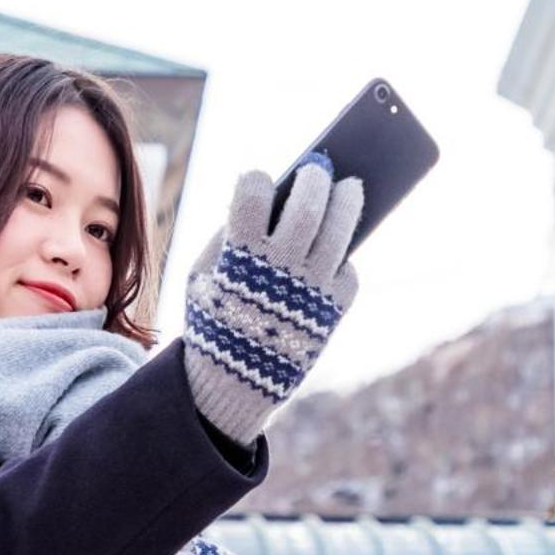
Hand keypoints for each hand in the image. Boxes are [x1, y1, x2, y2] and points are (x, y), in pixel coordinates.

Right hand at [181, 159, 362, 446]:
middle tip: (318, 169)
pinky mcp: (335, 309)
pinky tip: (335, 251)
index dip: (257, 180)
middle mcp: (281, 268)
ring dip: (348, 201)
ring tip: (350, 187)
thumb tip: (270, 198)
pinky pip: (348, 269)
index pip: (254, 195)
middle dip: (315, 178)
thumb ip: (228, 237)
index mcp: (240, 256)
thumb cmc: (215, 320)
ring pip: (341, 229)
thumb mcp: (203, 277)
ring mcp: (313, 288)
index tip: (260, 181)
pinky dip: (343, 258)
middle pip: (308, 205)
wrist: (233, 386)